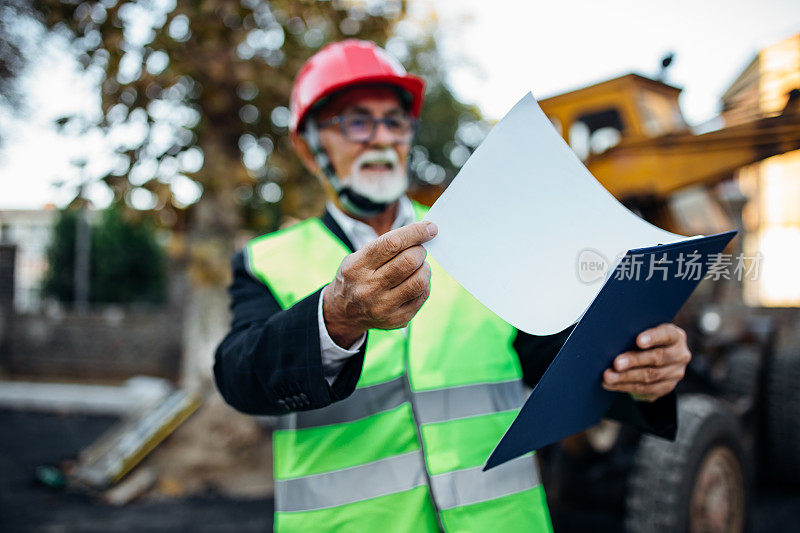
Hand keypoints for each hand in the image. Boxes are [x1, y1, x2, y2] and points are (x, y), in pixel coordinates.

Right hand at [323, 221, 437, 346]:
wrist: (345, 312)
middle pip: (408, 262)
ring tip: (419, 266)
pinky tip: (416, 280)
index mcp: (357, 267)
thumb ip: (386, 245)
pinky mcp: (398, 319)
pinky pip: (422, 295)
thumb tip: (423, 233)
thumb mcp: (358, 257)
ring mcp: (384, 306)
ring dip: (425, 268)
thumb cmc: (358, 276)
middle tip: (419, 250)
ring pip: (419, 281)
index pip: (392, 244)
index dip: (415, 232)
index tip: (430, 227)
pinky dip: (425, 283)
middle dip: (420, 250)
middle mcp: (369, 288)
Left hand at [602, 323, 690, 401]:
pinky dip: (626, 387)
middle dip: (634, 361)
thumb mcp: (644, 331)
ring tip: (608, 377)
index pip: (667, 335)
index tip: (638, 341)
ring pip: (651, 377)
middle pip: (658, 358)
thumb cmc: (644, 337)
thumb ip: (635, 333)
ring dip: (626, 377)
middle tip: (616, 363)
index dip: (653, 337)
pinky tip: (611, 384)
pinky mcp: (666, 387)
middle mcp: (680, 355)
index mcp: (676, 336)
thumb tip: (614, 341)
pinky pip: (646, 390)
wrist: (654, 354)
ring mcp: (675, 373)